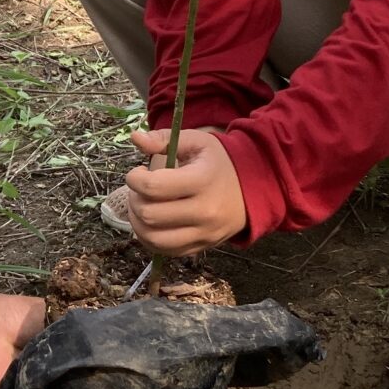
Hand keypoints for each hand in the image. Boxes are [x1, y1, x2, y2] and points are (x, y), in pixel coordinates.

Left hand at [125, 128, 247, 255]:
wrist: (254, 189)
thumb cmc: (219, 162)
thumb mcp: (196, 142)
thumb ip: (163, 139)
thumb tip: (135, 137)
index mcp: (202, 180)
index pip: (153, 187)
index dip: (135, 179)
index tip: (138, 173)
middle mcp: (205, 211)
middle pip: (150, 215)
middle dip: (134, 200)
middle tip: (139, 190)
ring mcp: (204, 234)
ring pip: (153, 239)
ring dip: (138, 223)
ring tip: (142, 206)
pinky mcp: (201, 247)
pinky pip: (165, 251)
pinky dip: (150, 239)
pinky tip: (152, 222)